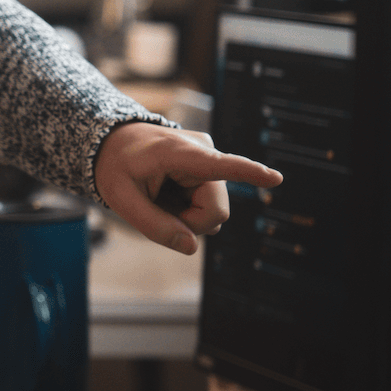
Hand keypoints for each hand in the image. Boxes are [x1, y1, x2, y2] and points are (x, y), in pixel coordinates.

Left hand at [93, 122, 281, 254]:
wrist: (114, 142)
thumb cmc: (115, 165)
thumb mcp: (120, 198)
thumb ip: (153, 225)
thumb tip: (191, 247)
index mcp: (178, 153)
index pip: (219, 165)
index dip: (249, 173)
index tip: (276, 178)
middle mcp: (203, 152)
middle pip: (216, 212)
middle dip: (190, 222)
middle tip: (158, 208)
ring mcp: (209, 161)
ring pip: (214, 212)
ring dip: (187, 215)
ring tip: (161, 196)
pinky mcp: (211, 170)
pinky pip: (208, 205)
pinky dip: (188, 209)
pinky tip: (170, 195)